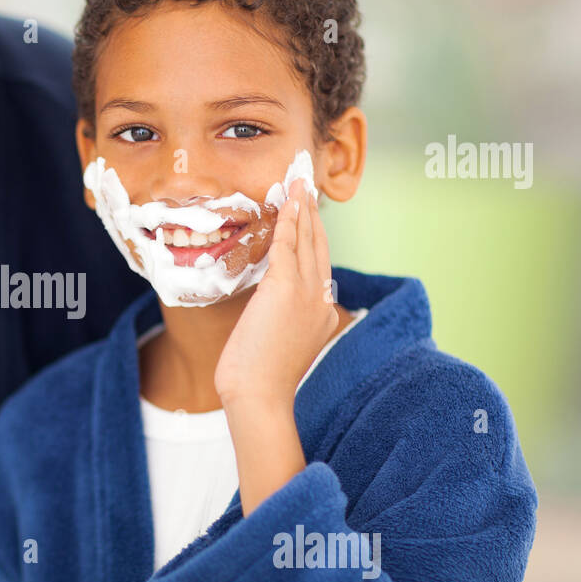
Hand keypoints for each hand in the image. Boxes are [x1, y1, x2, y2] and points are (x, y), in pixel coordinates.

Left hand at [214, 175, 338, 408]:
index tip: (309, 218)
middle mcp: (321, 301)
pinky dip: (289, 220)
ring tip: (299, 184)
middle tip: (307, 188)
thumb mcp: (276, 346)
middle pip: (320, 247)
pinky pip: (288, 245)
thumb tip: (265, 314)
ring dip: (302, 209)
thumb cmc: (258, 382)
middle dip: (313, 215)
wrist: (258, 397)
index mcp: (323, 315)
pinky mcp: (285, 289)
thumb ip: (279, 323)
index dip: (314, 239)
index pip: (319, 268)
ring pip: (307, 241)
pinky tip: (286, 202)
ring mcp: (306, 294)